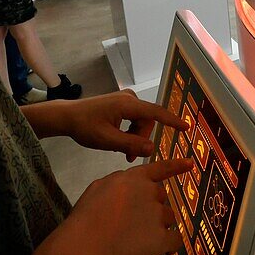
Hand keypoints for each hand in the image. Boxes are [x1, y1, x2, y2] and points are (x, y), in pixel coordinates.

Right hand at [8, 158, 193, 254]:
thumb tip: (129, 188)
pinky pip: (175, 240)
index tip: (190, 164)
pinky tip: (160, 251)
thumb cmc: (86, 219)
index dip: (176, 166)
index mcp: (133, 179)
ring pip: (168, 219)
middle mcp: (149, 192)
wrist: (84, 245)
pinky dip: (169, 246)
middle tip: (132, 224)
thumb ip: (119, 184)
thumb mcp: (98, 188)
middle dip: (152, 209)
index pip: (160, 169)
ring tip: (135, 240)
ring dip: (158, 227)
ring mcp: (157, 214)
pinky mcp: (161, 237)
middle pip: (161, 199)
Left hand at [60, 90, 187, 161]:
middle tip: (130, 156)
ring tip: (123, 152)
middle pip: (147, 121)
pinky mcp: (121, 103)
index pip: (156, 112)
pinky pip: (134, 119)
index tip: (187, 127)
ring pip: (141, 122)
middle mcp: (129, 98)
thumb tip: (152, 148)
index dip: (172, 121)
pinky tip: (119, 141)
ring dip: (135, 137)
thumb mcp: (107, 141)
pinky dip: (130, 131)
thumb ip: (130, 144)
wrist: (67, 116)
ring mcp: (125, 99)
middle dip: (141, 139)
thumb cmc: (85, 127)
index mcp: (127, 104)